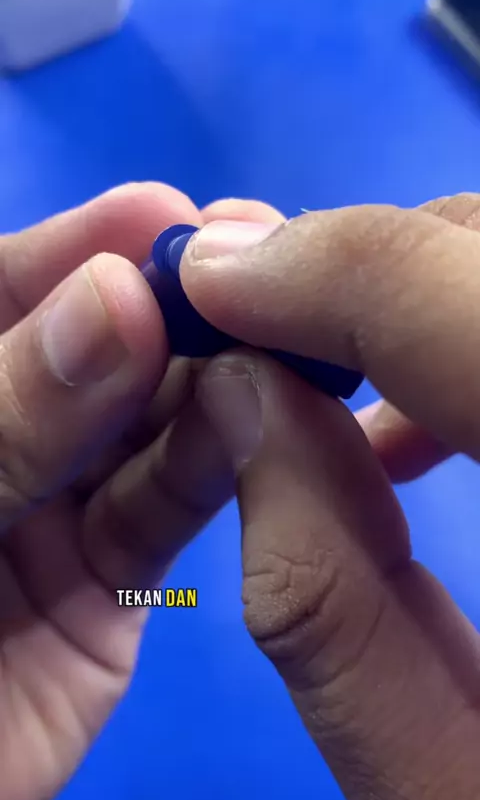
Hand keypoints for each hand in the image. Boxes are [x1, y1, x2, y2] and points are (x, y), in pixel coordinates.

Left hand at [0, 184, 283, 799]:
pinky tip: (257, 421)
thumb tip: (122, 294)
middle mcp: (6, 434)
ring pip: (142, 426)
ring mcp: (55, 505)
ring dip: (205, 382)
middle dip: (167, 309)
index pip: (8, 293)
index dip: (82, 249)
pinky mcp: (109, 581)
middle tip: (258, 269)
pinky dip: (210, 465)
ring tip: (274, 341)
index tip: (168, 218)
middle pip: (93, 352)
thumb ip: (11, 409)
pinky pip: (162, 510)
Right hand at [184, 194, 479, 799]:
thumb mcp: (443, 791)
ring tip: (325, 398)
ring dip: (406, 301)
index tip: (209, 283)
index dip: (331, 270)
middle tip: (255, 340)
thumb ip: (324, 596)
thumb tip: (242, 400)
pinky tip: (408, 433)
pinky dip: (454, 337)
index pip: (479, 306)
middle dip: (363, 273)